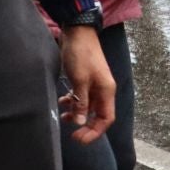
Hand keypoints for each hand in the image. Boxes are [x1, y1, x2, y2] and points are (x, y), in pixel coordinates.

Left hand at [59, 24, 116, 143]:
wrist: (77, 31)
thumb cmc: (81, 54)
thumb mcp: (79, 80)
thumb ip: (81, 103)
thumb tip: (80, 123)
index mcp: (106, 91)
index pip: (106, 119)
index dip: (95, 132)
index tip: (80, 138)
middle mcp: (103, 90)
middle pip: (97, 115)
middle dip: (85, 125)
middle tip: (72, 134)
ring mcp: (94, 84)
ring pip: (87, 106)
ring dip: (77, 114)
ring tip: (63, 117)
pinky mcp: (85, 79)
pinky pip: (81, 97)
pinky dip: (73, 102)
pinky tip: (62, 102)